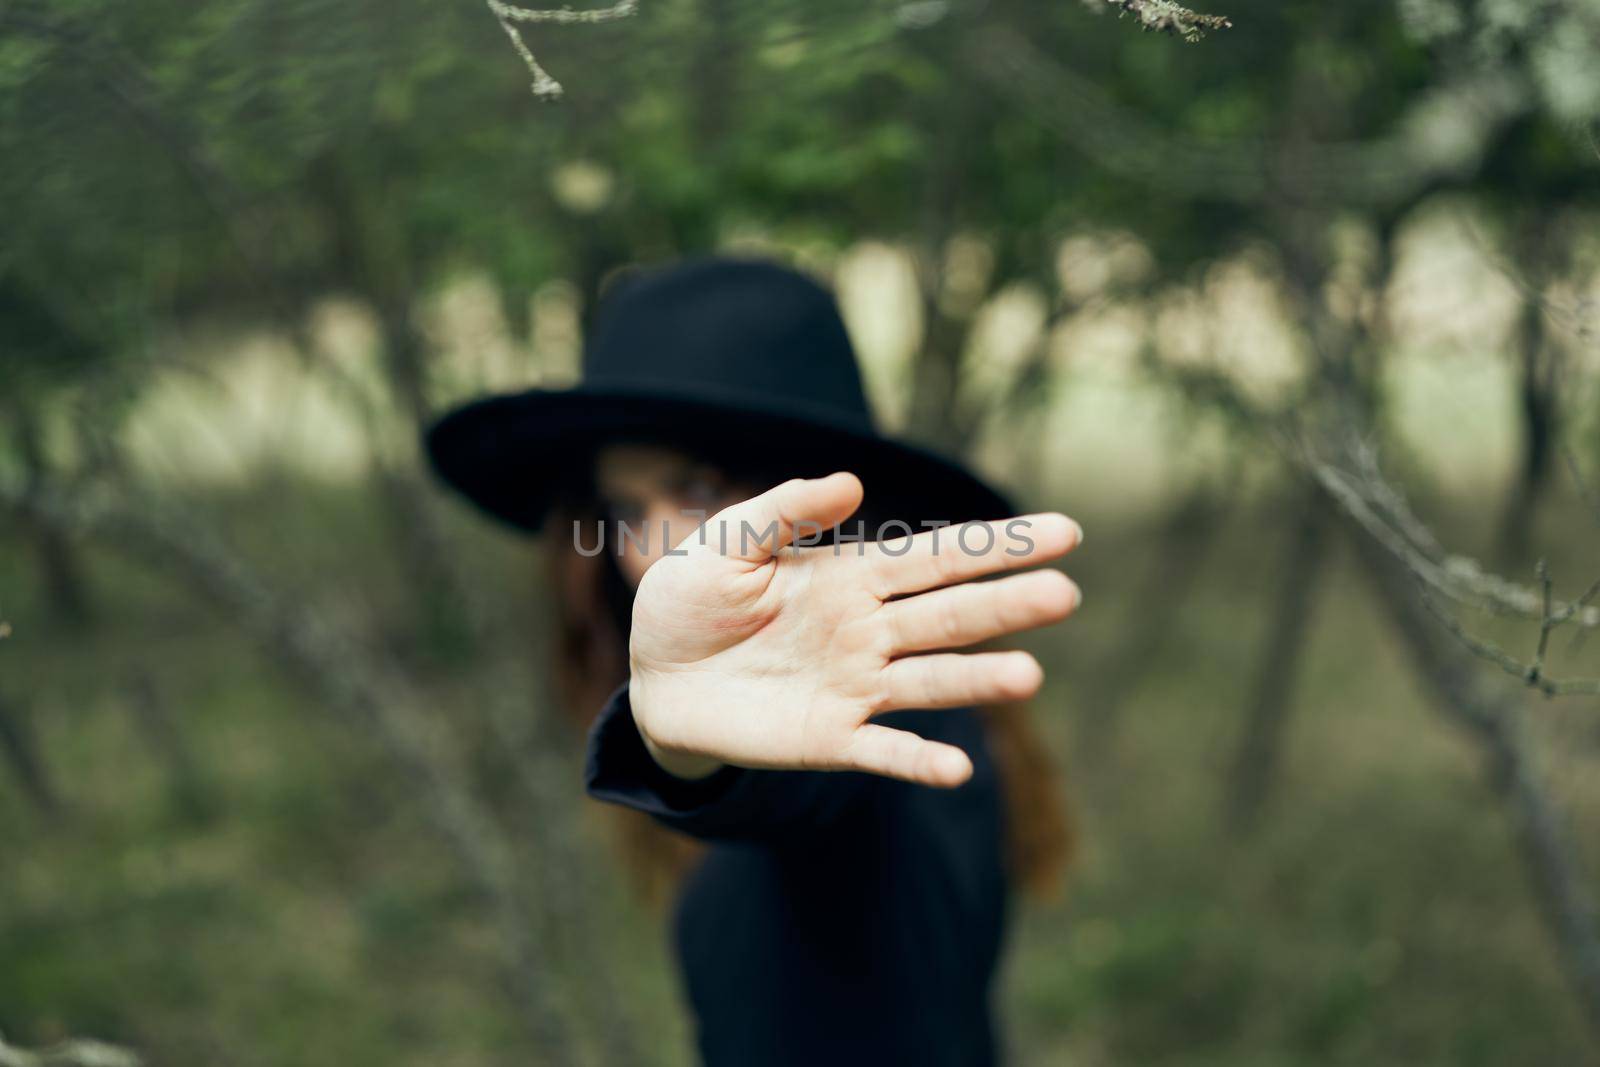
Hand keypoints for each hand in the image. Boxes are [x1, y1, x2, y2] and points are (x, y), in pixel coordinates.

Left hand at [627, 472, 1082, 787]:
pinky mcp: (830, 738)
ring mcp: (855, 686)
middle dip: (1006, 604)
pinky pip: (883, 753)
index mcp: (853, 578)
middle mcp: (869, 631)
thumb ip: (784, 511)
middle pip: (950, 616)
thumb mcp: (726, 543)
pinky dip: (920, 761)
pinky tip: (958, 768)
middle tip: (1065, 594)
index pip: (937, 557)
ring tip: (1028, 678)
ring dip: (978, 681)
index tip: (1063, 532)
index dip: (997, 545)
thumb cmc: (692, 600)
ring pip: (930, 681)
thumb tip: (852, 484)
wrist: (654, 678)